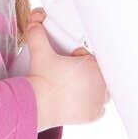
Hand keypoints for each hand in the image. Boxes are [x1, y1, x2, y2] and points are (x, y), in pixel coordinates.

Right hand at [25, 8, 107, 125]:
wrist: (39, 105)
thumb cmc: (42, 81)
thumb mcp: (40, 53)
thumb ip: (39, 34)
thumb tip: (35, 23)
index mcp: (95, 68)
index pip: (95, 57)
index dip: (84, 56)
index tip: (75, 57)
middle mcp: (102, 86)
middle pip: (99, 73)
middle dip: (88, 70)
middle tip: (71, 71)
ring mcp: (99, 101)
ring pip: (102, 89)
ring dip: (92, 86)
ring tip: (75, 83)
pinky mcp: (95, 115)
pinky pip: (99, 106)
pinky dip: (92, 102)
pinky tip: (80, 97)